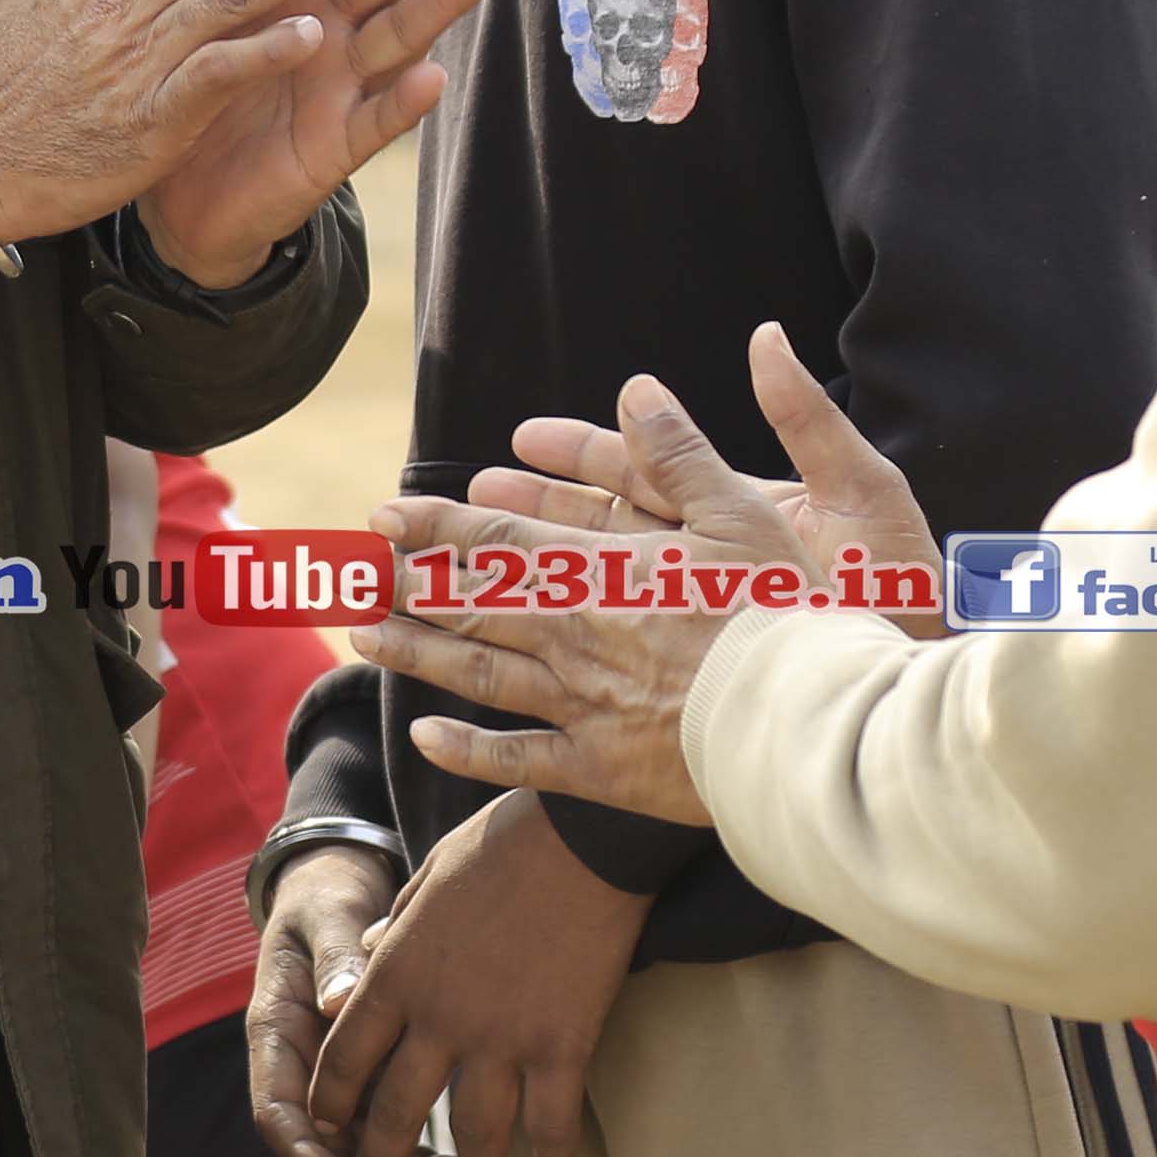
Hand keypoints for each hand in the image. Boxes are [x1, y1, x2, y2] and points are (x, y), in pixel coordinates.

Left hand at [132, 0, 490, 286]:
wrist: (183, 196)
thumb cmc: (198, 87)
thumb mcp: (195, 5)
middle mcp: (332, 32)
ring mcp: (341, 90)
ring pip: (396, 38)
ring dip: (438, 4)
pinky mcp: (335, 149)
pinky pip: (375, 124)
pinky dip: (405, 102)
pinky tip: (434, 77)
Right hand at [245, 841, 409, 1156]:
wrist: (343, 889)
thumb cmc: (327, 900)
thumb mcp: (326, 918)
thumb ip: (335, 959)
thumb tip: (341, 1001)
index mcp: (276, 1036)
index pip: (279, 1112)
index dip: (305, 1154)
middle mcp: (302, 1072)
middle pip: (322, 1154)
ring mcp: (336, 1084)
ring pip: (362, 1155)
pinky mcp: (370, 1084)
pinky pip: (394, 1135)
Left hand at [299, 799, 646, 1156]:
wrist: (581, 835)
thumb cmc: (501, 844)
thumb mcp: (425, 881)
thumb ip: (392, 932)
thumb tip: (366, 958)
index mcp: (395, 973)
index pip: (345, 1057)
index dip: (332, 1102)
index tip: (328, 1127)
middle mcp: (438, 1017)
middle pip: (395, 1112)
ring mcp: (500, 1037)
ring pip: (474, 1133)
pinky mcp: (561, 1045)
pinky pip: (550, 1122)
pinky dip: (550, 1155)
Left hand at [357, 329, 942, 827]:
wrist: (806, 722)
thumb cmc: (787, 613)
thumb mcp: (743, 513)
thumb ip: (681, 453)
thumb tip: (635, 389)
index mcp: (603, 572)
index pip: (499, 538)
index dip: (437, 525)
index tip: (383, 516)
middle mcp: (575, 636)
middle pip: (472, 602)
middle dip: (406, 584)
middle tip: (351, 574)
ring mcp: (581, 705)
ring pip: (477, 673)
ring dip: (414, 652)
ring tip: (360, 636)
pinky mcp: (598, 767)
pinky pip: (516, 759)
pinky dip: (464, 749)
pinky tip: (423, 737)